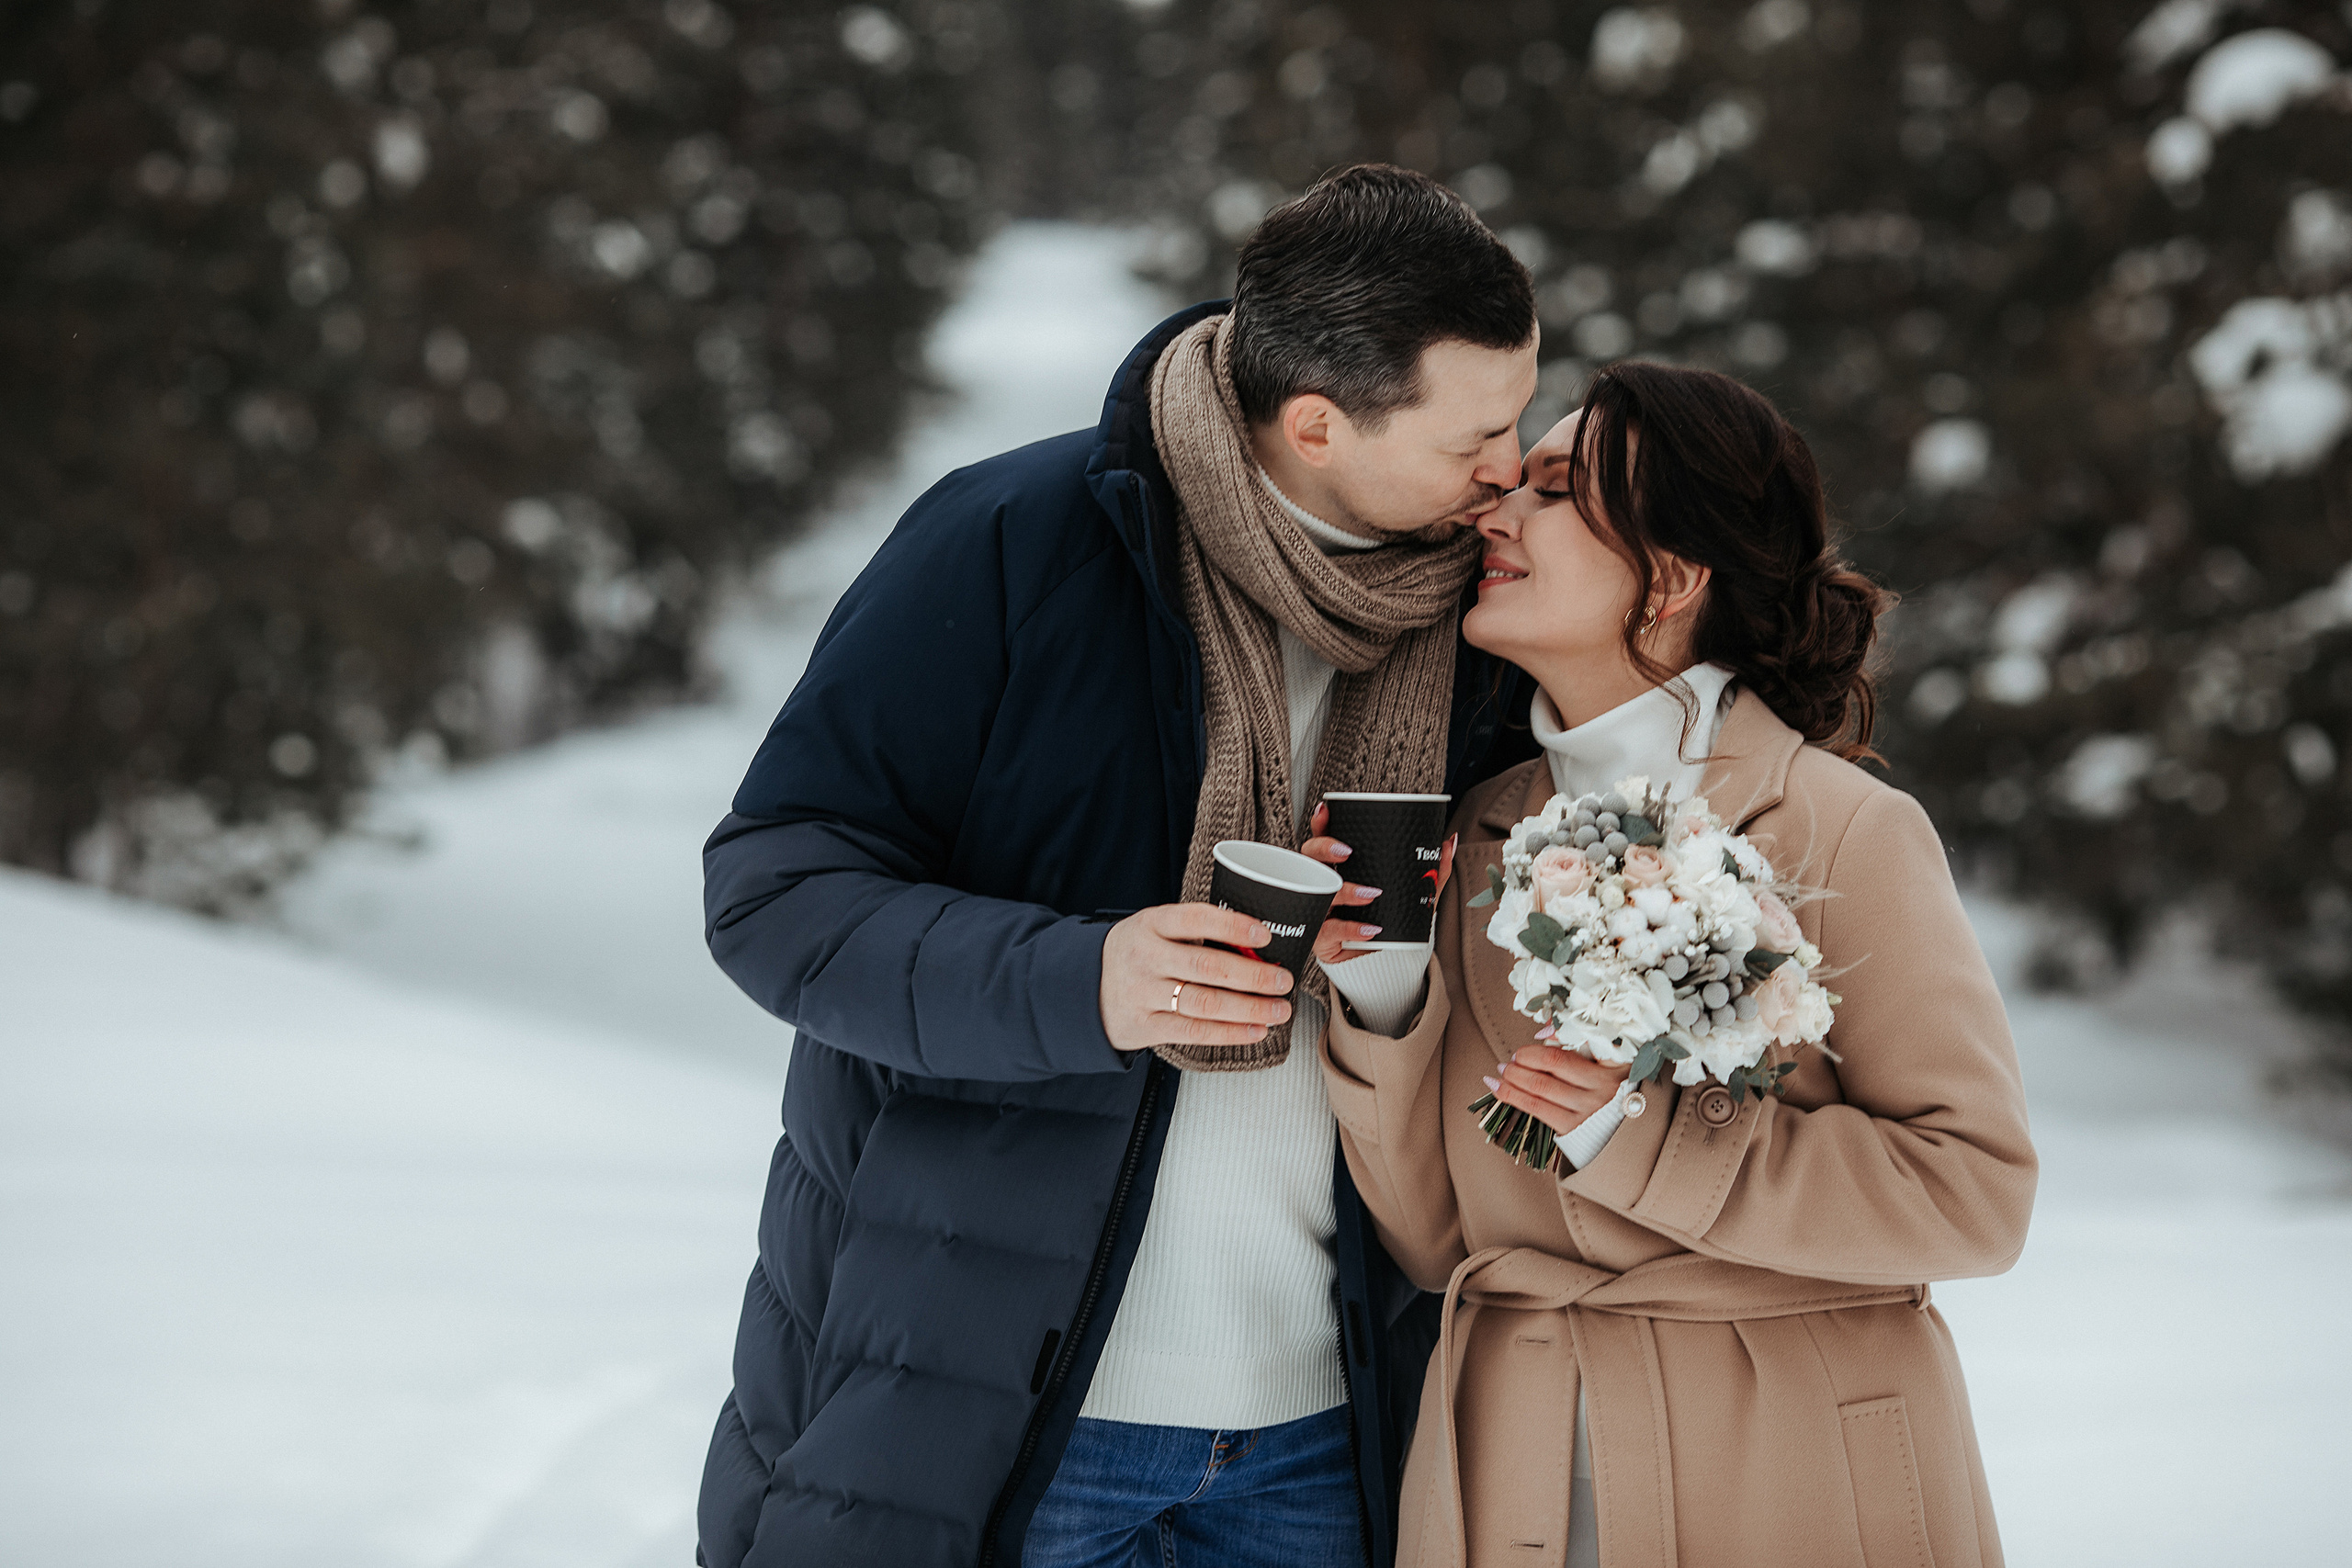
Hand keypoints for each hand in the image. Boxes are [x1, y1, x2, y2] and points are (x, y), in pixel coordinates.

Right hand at [1099, 903, 1296, 1053]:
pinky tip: (1255, 1029)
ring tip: (1279, 1009)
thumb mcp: (1154, 929)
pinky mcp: (1145, 1026)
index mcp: (1150, 923)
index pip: (1195, 919)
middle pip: (1207, 966)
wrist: (1081, 989)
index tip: (1265, 934)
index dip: (1233, 926)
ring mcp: (1143, 993)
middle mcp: (1145, 957)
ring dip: (1249, 1008)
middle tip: (1283, 980)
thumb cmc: (1136, 954)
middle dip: (1253, 975)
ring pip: (1205, 1003)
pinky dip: (1230, 1032)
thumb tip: (1257, 944)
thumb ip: (1194, 932)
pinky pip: (1194, 1031)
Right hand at [1303, 803, 1455, 964]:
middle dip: (1323, 850)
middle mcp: (1323, 885)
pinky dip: (1352, 928)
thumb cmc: (1388, 919)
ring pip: (1317, 894)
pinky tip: (1370, 928)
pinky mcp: (1322, 938)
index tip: (1327, 812)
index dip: (1320, 825)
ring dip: (1343, 891)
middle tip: (1347, 852)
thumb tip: (1449, 843)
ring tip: (1370, 893)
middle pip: (1309, 859)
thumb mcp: (1412, 894)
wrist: (1380, 959)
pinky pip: (1330, 930)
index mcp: (1339, 869)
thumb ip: (1432, 871)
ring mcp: (1318, 911)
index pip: (1322, 840)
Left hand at [1484, 1044, 1630, 1136]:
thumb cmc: (1613, 1091)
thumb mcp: (1608, 1062)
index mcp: (1612, 1065)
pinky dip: (1512, 1096)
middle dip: (1522, 1060)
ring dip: (1513, 1077)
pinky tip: (1498, 1088)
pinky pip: (1536, 1108)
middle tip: (1510, 1060)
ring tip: (1501, 1073)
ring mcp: (1587, 1109)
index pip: (1573, 1047)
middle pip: (1551, 1065)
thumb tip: (1543, 1030)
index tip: (1526, 1047)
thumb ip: (1579, 1041)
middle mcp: (1603, 1087)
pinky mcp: (1573, 1128)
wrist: (1628, 1133)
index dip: (1542, 1045)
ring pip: (1539, 1087)